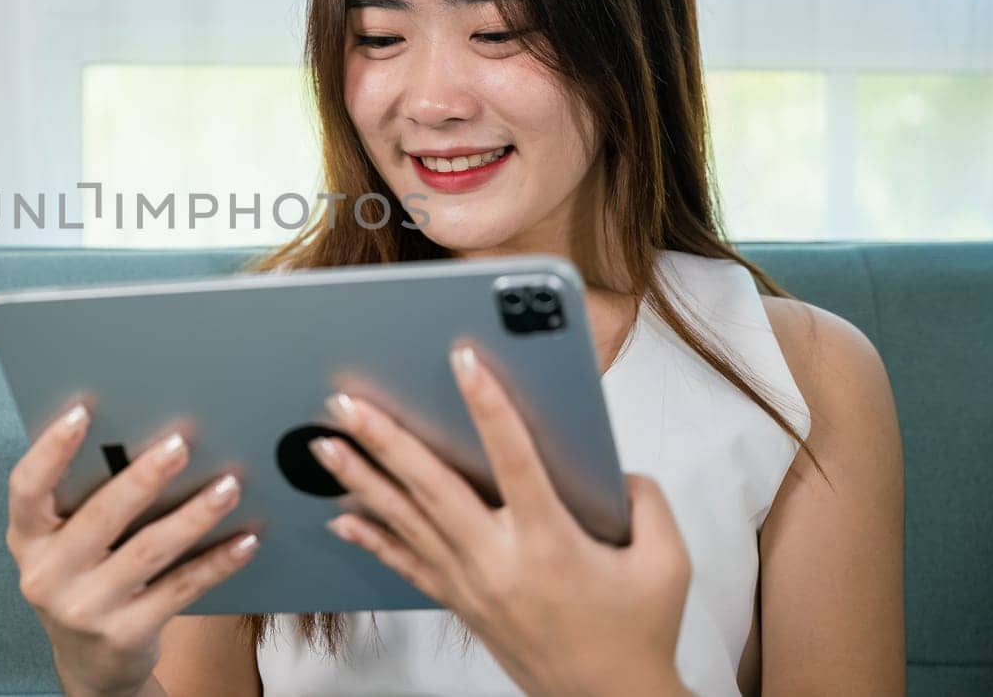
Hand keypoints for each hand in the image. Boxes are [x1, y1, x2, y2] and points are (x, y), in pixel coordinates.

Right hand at [6, 401, 260, 696]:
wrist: (90, 665)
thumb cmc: (83, 579)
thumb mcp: (66, 545)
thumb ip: (85, 501)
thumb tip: (145, 438)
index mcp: (27, 539)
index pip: (27, 488)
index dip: (51, 450)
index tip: (82, 411)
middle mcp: (47, 575)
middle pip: (100, 517)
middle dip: (143, 477)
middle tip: (181, 443)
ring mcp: (85, 609)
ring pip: (148, 551)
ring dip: (194, 515)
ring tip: (229, 486)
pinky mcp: (126, 634)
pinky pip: (181, 589)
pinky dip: (216, 562)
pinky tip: (244, 539)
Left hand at [308, 340, 692, 696]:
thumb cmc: (637, 632)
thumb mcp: (667, 562)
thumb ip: (645, 500)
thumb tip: (614, 467)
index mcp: (551, 542)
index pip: (514, 459)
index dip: (488, 405)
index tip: (463, 360)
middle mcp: (499, 560)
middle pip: (432, 488)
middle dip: (386, 440)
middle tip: (347, 402)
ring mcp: (471, 584)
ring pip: (407, 521)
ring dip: (362, 479)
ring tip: (325, 445)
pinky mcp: (459, 602)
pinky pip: (405, 564)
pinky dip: (371, 538)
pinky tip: (339, 516)